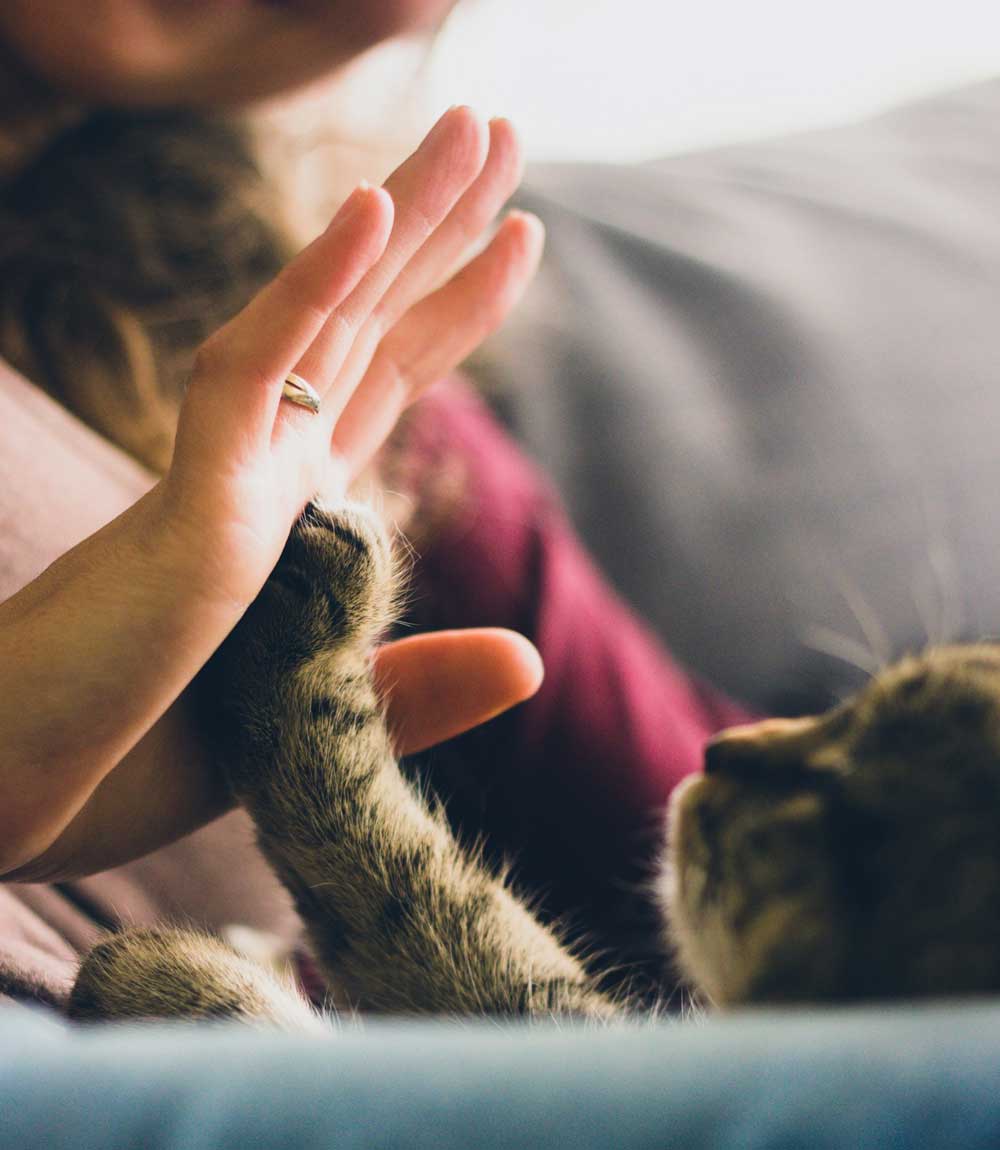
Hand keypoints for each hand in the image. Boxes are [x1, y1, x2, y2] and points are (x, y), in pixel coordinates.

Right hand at [0, 108, 545, 879]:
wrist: (13, 800)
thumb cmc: (135, 759)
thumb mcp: (316, 725)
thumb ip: (418, 687)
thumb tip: (531, 658)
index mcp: (292, 514)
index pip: (385, 380)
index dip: (451, 303)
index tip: (517, 237)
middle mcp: (264, 473)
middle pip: (370, 323)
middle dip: (440, 226)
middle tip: (502, 131)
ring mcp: (226, 478)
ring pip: (327, 319)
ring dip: (402, 218)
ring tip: (479, 127)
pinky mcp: (188, 505)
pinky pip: (252, 374)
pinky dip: (311, 290)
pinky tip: (373, 210)